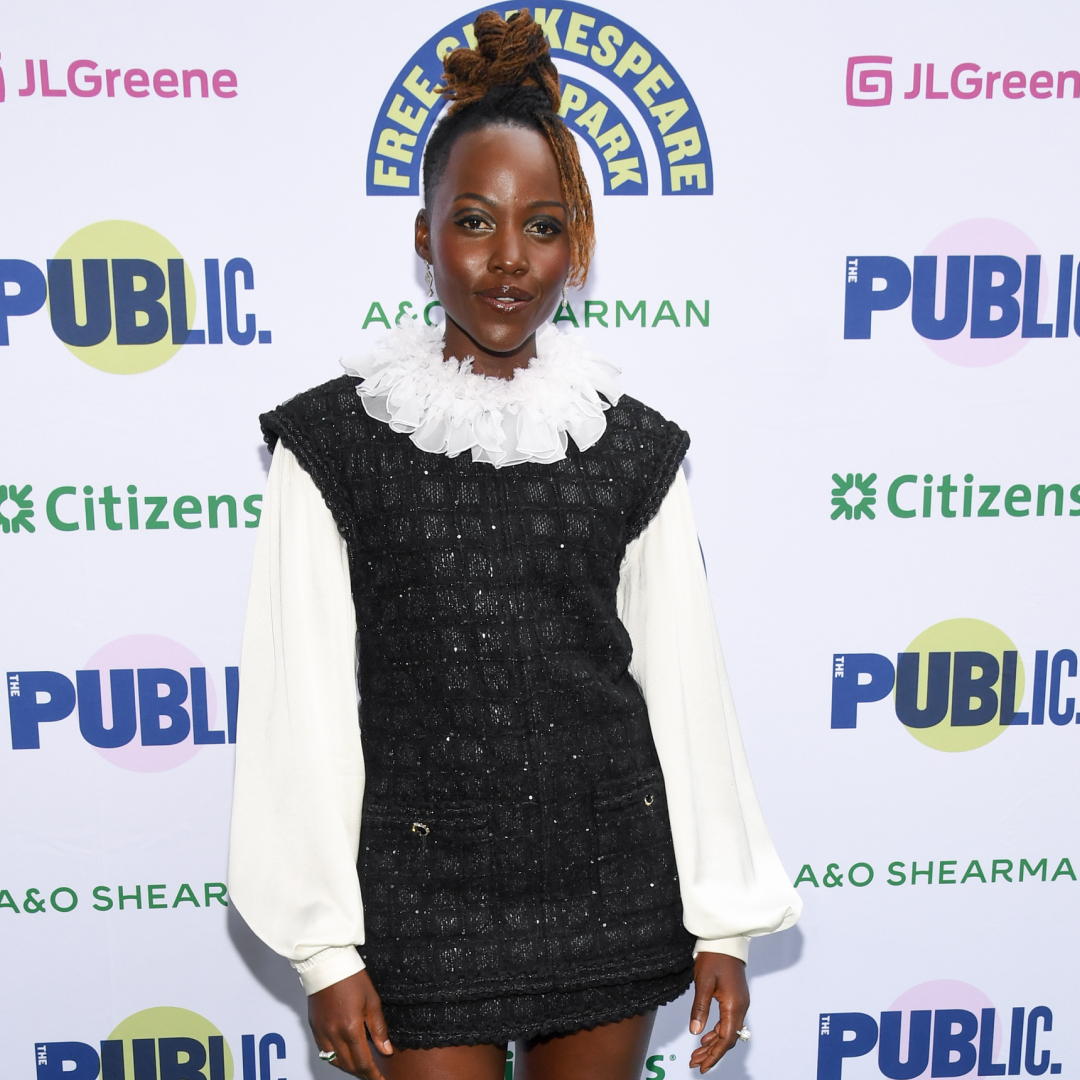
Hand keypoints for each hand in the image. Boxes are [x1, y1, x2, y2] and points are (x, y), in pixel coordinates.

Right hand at [309, 969, 392, 1078]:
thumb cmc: (351, 977)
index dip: (373, 1075)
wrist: (327, 963)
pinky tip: (344, 1056)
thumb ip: (379, 1028)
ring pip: (334, 1061)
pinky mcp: (314, 1027)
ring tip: (361, 1068)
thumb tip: (385, 1050)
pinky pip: (324, 1051)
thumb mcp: (372, 1001)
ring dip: (348, 1068)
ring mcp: (322, 1032)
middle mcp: (333, 1034)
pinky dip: (335, 1058)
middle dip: (362, 1073)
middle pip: (348, 1065)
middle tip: (373, 1075)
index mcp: (350, 1028)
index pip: (363, 1062)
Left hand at [687, 951, 749, 1073]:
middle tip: (695, 1062)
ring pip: (728, 1031)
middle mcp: (741, 1007)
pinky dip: (717, 1032)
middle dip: (711, 1052)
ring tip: (697, 1052)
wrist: (725, 940)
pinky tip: (705, 1036)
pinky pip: (728, 1022)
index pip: (725, 1039)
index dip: (714, 1055)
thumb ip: (700, 1008)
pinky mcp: (736, 998)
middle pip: (728, 1039)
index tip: (702, 1066)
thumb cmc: (714, 957)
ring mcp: (740, 1003)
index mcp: (734, 1005)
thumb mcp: (703, 982)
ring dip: (713, 1043)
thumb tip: (695, 1031)